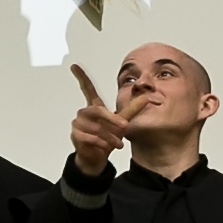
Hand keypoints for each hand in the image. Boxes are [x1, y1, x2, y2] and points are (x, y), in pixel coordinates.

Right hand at [69, 63, 126, 177]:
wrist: (97, 157)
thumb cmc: (108, 137)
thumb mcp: (123, 121)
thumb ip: (134, 108)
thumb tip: (148, 96)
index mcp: (94, 106)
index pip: (87, 89)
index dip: (81, 77)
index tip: (74, 65)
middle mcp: (84, 112)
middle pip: (97, 110)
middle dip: (112, 119)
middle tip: (125, 126)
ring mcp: (78, 123)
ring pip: (96, 127)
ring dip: (109, 136)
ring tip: (118, 144)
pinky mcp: (76, 135)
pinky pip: (89, 137)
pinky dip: (101, 143)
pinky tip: (106, 147)